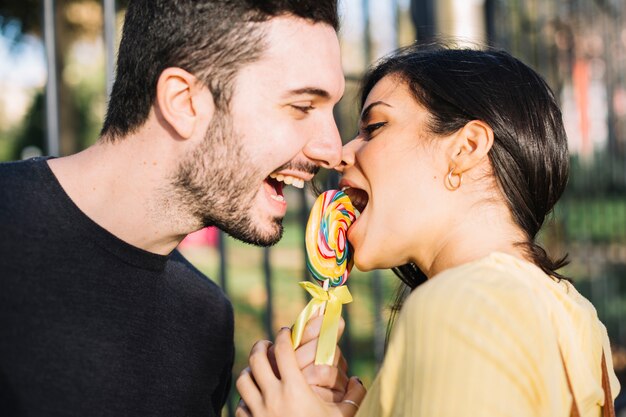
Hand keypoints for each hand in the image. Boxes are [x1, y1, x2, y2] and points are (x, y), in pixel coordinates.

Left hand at [236, 328, 365, 416]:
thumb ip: (353, 398)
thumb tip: (358, 380)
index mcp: (295, 389)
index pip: (282, 350)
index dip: (284, 336)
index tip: (287, 331)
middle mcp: (272, 397)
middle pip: (256, 359)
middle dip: (261, 346)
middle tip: (267, 344)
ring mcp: (257, 413)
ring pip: (243, 379)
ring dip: (250, 370)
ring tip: (257, 368)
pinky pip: (239, 405)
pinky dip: (245, 398)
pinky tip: (254, 398)